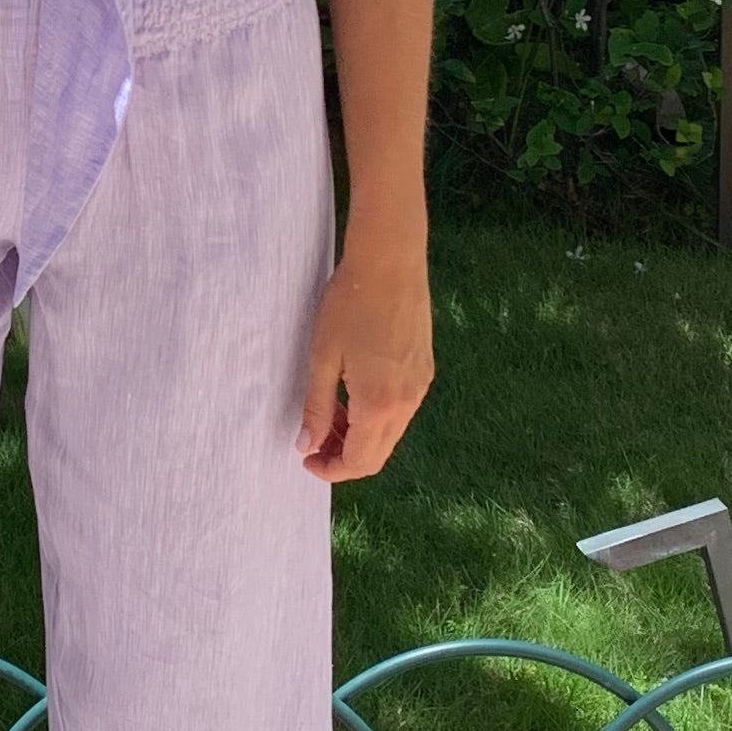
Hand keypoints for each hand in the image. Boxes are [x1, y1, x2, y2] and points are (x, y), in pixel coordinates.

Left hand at [298, 233, 433, 482]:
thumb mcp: (323, 357)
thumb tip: (306, 446)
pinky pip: (401, 411)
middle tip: (314, 438)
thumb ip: (315, 406)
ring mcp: (420, 388)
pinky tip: (354, 392)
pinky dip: (376, 416)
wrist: (390, 262)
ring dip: (359, 435)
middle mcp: (406, 404)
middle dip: (344, 456)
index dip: (330, 469)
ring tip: (329, 410)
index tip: (306, 458)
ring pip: (390, 434)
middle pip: (377, 455)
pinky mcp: (425, 371)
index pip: (358, 462)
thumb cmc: (348, 305)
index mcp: (378, 405)